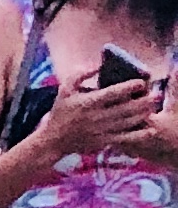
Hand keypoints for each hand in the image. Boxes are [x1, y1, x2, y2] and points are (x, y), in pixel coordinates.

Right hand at [39, 65, 159, 158]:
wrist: (52, 141)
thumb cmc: (60, 112)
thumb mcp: (65, 89)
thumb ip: (80, 73)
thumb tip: (98, 64)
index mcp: (88, 102)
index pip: (114, 93)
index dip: (130, 87)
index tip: (141, 82)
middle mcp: (96, 117)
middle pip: (125, 108)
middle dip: (142, 101)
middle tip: (154, 95)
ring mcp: (100, 131)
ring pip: (127, 123)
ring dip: (142, 115)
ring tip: (152, 107)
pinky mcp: (102, 142)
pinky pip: (123, 139)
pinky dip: (137, 135)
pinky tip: (148, 129)